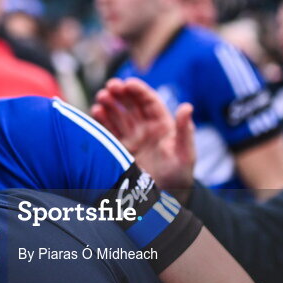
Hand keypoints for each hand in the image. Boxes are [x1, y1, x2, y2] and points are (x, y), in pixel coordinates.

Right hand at [91, 77, 195, 191]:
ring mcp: (131, 137)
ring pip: (118, 114)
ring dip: (109, 104)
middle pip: (131, 104)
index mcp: (162, 124)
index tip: (127, 83)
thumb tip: (187, 106)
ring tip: (101, 98)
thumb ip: (185, 131)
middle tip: (110, 86)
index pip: (149, 101)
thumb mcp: (185, 153)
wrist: (164, 199)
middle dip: (121, 93)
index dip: (139, 90)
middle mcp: (145, 127)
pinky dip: (101, 120)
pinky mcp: (120, 148)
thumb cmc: (179, 175)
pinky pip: (109, 130)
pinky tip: (95, 112)